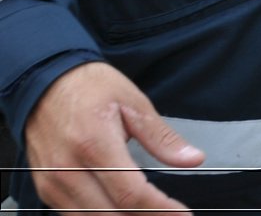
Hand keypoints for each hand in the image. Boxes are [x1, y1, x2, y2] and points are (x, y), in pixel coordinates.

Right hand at [25, 61, 204, 214]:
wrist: (44, 83)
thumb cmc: (91, 88)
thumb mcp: (134, 103)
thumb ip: (162, 138)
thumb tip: (193, 160)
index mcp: (94, 145)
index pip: (131, 193)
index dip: (160, 209)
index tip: (183, 215)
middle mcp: (67, 170)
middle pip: (111, 213)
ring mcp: (52, 183)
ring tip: (151, 213)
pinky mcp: (45, 188)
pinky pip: (73, 215)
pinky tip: (123, 211)